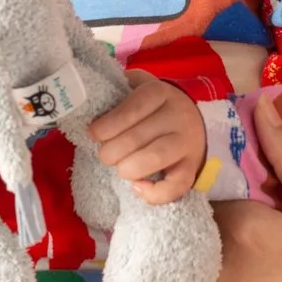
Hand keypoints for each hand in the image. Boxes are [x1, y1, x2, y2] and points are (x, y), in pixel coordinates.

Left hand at [88, 71, 204, 203]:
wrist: (191, 120)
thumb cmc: (153, 107)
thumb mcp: (137, 88)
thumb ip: (117, 91)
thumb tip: (89, 103)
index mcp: (161, 93)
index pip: (133, 108)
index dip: (108, 124)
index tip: (92, 134)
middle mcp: (178, 116)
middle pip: (138, 137)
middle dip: (111, 151)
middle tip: (105, 154)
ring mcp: (187, 143)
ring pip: (156, 157)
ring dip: (128, 168)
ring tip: (119, 168)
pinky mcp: (192, 168)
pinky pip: (176, 185)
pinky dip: (154, 193)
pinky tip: (137, 187)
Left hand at [203, 93, 281, 281]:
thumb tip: (262, 110)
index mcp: (242, 228)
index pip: (210, 193)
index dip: (228, 192)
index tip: (252, 200)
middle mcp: (215, 268)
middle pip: (203, 233)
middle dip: (224, 228)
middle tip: (267, 240)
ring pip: (203, 269)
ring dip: (224, 263)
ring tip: (270, 273)